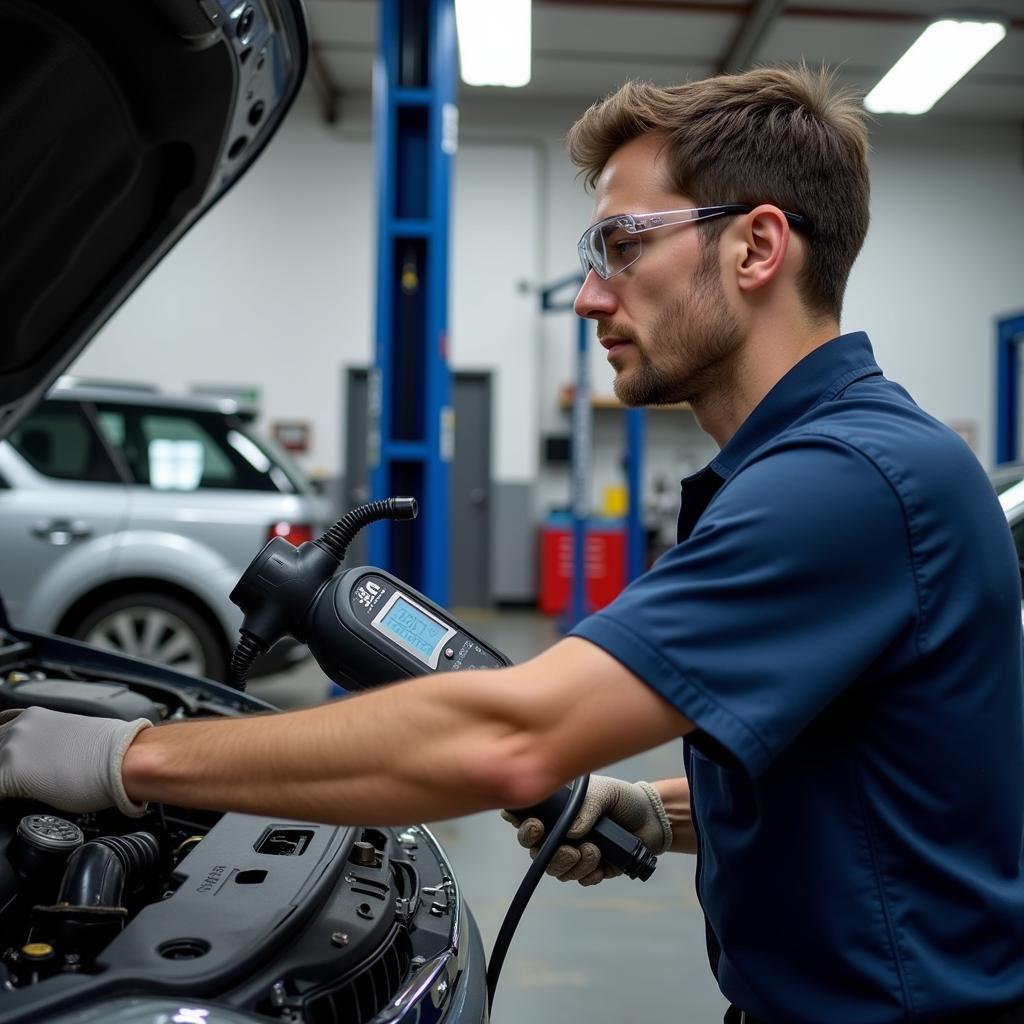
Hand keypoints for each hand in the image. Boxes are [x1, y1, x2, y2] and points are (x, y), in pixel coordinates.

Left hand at [0, 707, 152, 815]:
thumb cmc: (111, 752)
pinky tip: (16, 801)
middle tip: (19, 780)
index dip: (7, 753)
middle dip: (5, 765)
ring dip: (4, 778)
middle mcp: (20, 726)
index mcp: (34, 716)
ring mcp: (11, 747)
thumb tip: (47, 763)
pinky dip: (3, 795)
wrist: (123, 759)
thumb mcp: (73, 739)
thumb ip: (48, 745)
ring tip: (19, 791)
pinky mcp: (9, 771)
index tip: (16, 765)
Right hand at [501, 775, 672, 885]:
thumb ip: (586, 808)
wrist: (652, 818)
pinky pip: (581, 879)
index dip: (522, 824)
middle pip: (536, 851)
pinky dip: (589, 872)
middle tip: (566, 846)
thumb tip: (571, 832)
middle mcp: (560, 833)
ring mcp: (575, 853)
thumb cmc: (622, 798)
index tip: (534, 824)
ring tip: (592, 850)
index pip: (525, 819)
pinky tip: (601, 859)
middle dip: (546, 852)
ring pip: (557, 869)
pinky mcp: (593, 870)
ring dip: (571, 863)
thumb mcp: (602, 792)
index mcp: (556, 811)